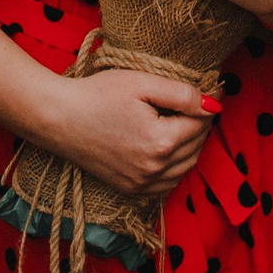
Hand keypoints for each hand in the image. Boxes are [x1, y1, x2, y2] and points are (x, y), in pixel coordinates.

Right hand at [34, 67, 216, 197]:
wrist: (59, 118)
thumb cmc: (97, 94)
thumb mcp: (142, 83)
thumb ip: (181, 94)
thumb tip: (213, 104)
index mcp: (161, 141)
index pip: (201, 123)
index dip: (207, 103)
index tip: (211, 88)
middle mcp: (155, 168)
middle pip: (196, 146)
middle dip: (200, 123)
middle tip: (195, 102)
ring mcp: (142, 183)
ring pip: (185, 167)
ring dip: (191, 146)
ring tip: (182, 121)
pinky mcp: (130, 189)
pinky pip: (168, 184)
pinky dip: (176, 168)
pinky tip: (168, 149)